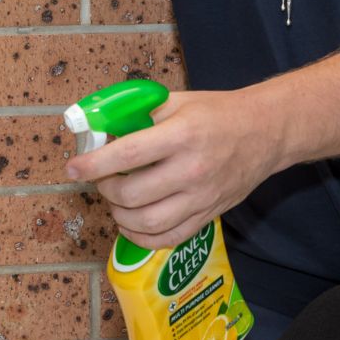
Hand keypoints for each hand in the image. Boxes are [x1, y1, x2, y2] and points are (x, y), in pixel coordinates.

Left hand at [62, 88, 286, 250]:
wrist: (266, 132)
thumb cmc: (218, 113)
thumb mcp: (178, 101)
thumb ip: (141, 115)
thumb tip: (101, 129)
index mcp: (183, 134)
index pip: (129, 153)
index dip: (94, 163)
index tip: (73, 167)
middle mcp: (192, 169)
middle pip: (133, 193)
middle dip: (106, 189)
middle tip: (101, 179)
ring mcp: (202, 197)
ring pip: (148, 222)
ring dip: (120, 215)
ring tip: (115, 201)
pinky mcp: (209, 215)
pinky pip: (169, 238)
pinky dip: (142, 237)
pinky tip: (131, 224)